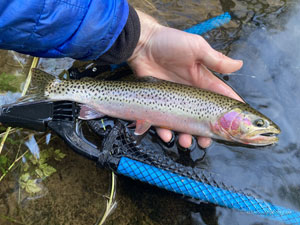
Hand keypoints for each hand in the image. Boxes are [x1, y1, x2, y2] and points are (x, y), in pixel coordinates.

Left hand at [128, 10, 242, 148]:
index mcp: (202, 81)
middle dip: (206, 132)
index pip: (221, 98)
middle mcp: (190, 94)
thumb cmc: (169, 43)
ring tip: (185, 142)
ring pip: (183, 124)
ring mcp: (173, 101)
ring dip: (186, 136)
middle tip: (206, 142)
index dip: (229, 112)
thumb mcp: (196, 48)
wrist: (142, 44)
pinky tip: (166, 135)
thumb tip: (239, 65)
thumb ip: (215, 60)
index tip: (237, 126)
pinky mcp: (157, 104)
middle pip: (202, 118)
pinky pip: (161, 121)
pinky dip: (164, 131)